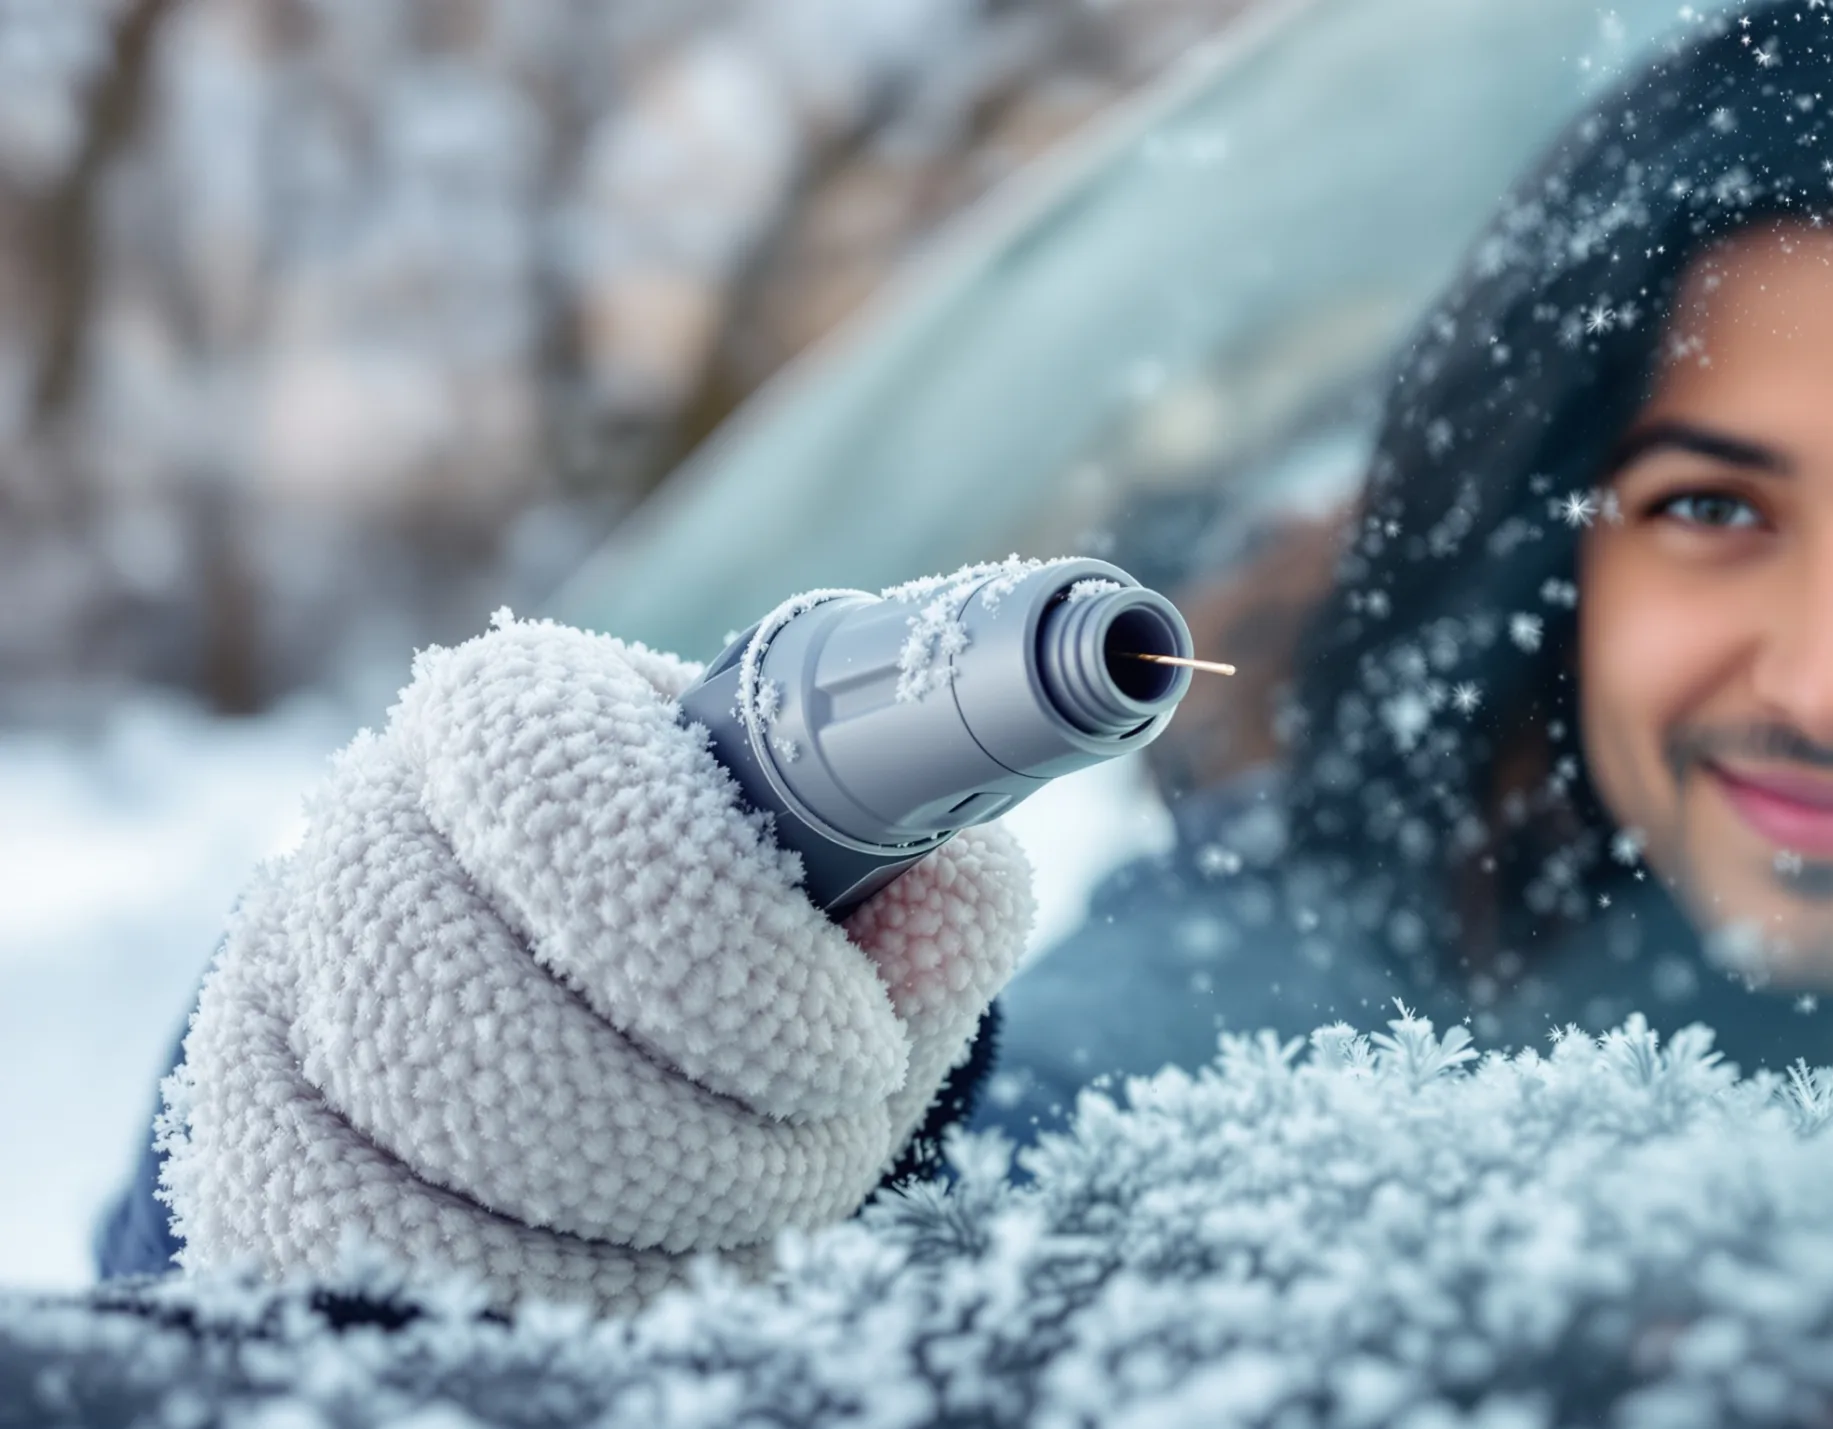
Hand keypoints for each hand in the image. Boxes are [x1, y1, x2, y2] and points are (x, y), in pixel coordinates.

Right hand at [159, 615, 1032, 1309]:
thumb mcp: (863, 895)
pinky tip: (642, 1264)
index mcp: (522, 720)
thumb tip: (962, 898)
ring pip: (417, 1132)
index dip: (714, 943)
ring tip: (753, 1214)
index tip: (845, 1048)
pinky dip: (529, 1278)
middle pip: (479, 997)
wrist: (586, 1010)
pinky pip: (350, 1235)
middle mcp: (369, 826)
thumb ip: (929, 891)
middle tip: (824, 1154)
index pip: (564, 785)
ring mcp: (281, 980)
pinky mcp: (247, 1129)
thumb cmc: (750, 937)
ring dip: (629, 1214)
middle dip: (694, 1128)